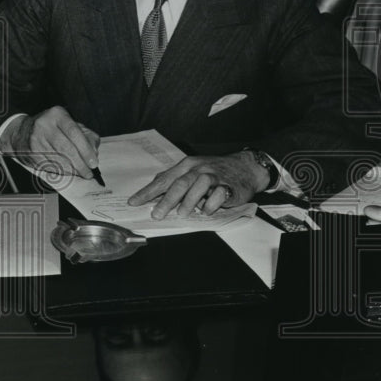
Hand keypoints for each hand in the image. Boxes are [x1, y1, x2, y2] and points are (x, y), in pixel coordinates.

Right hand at [0, 106, 99, 178]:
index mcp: (57, 115)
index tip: (93, 162)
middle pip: (66, 149)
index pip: (74, 133)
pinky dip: (62, 172)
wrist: (22, 132)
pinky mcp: (31, 153)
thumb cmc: (51, 128)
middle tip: (88, 172)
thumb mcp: (68, 123)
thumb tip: (93, 151)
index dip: (86, 150)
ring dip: (72, 170)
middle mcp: (45, 125)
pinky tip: (67, 171)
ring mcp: (36, 140)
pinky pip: (50, 166)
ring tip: (80, 173)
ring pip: (59, 160)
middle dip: (80, 164)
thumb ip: (85, 134)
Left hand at [127, 151, 267, 219]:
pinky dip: (211, 204)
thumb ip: (175, 180)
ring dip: (189, 201)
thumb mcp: (192, 170)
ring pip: (199, 185)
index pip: (164, 179)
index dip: (148, 191)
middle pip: (180, 183)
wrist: (245, 167)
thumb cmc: (214, 171)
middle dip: (167, 200)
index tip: (134, 202)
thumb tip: (154, 192)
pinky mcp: (229, 186)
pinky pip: (219, 194)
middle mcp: (199, 169)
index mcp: (186, 165)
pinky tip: (205, 211)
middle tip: (157, 214)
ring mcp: (214, 176)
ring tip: (181, 214)